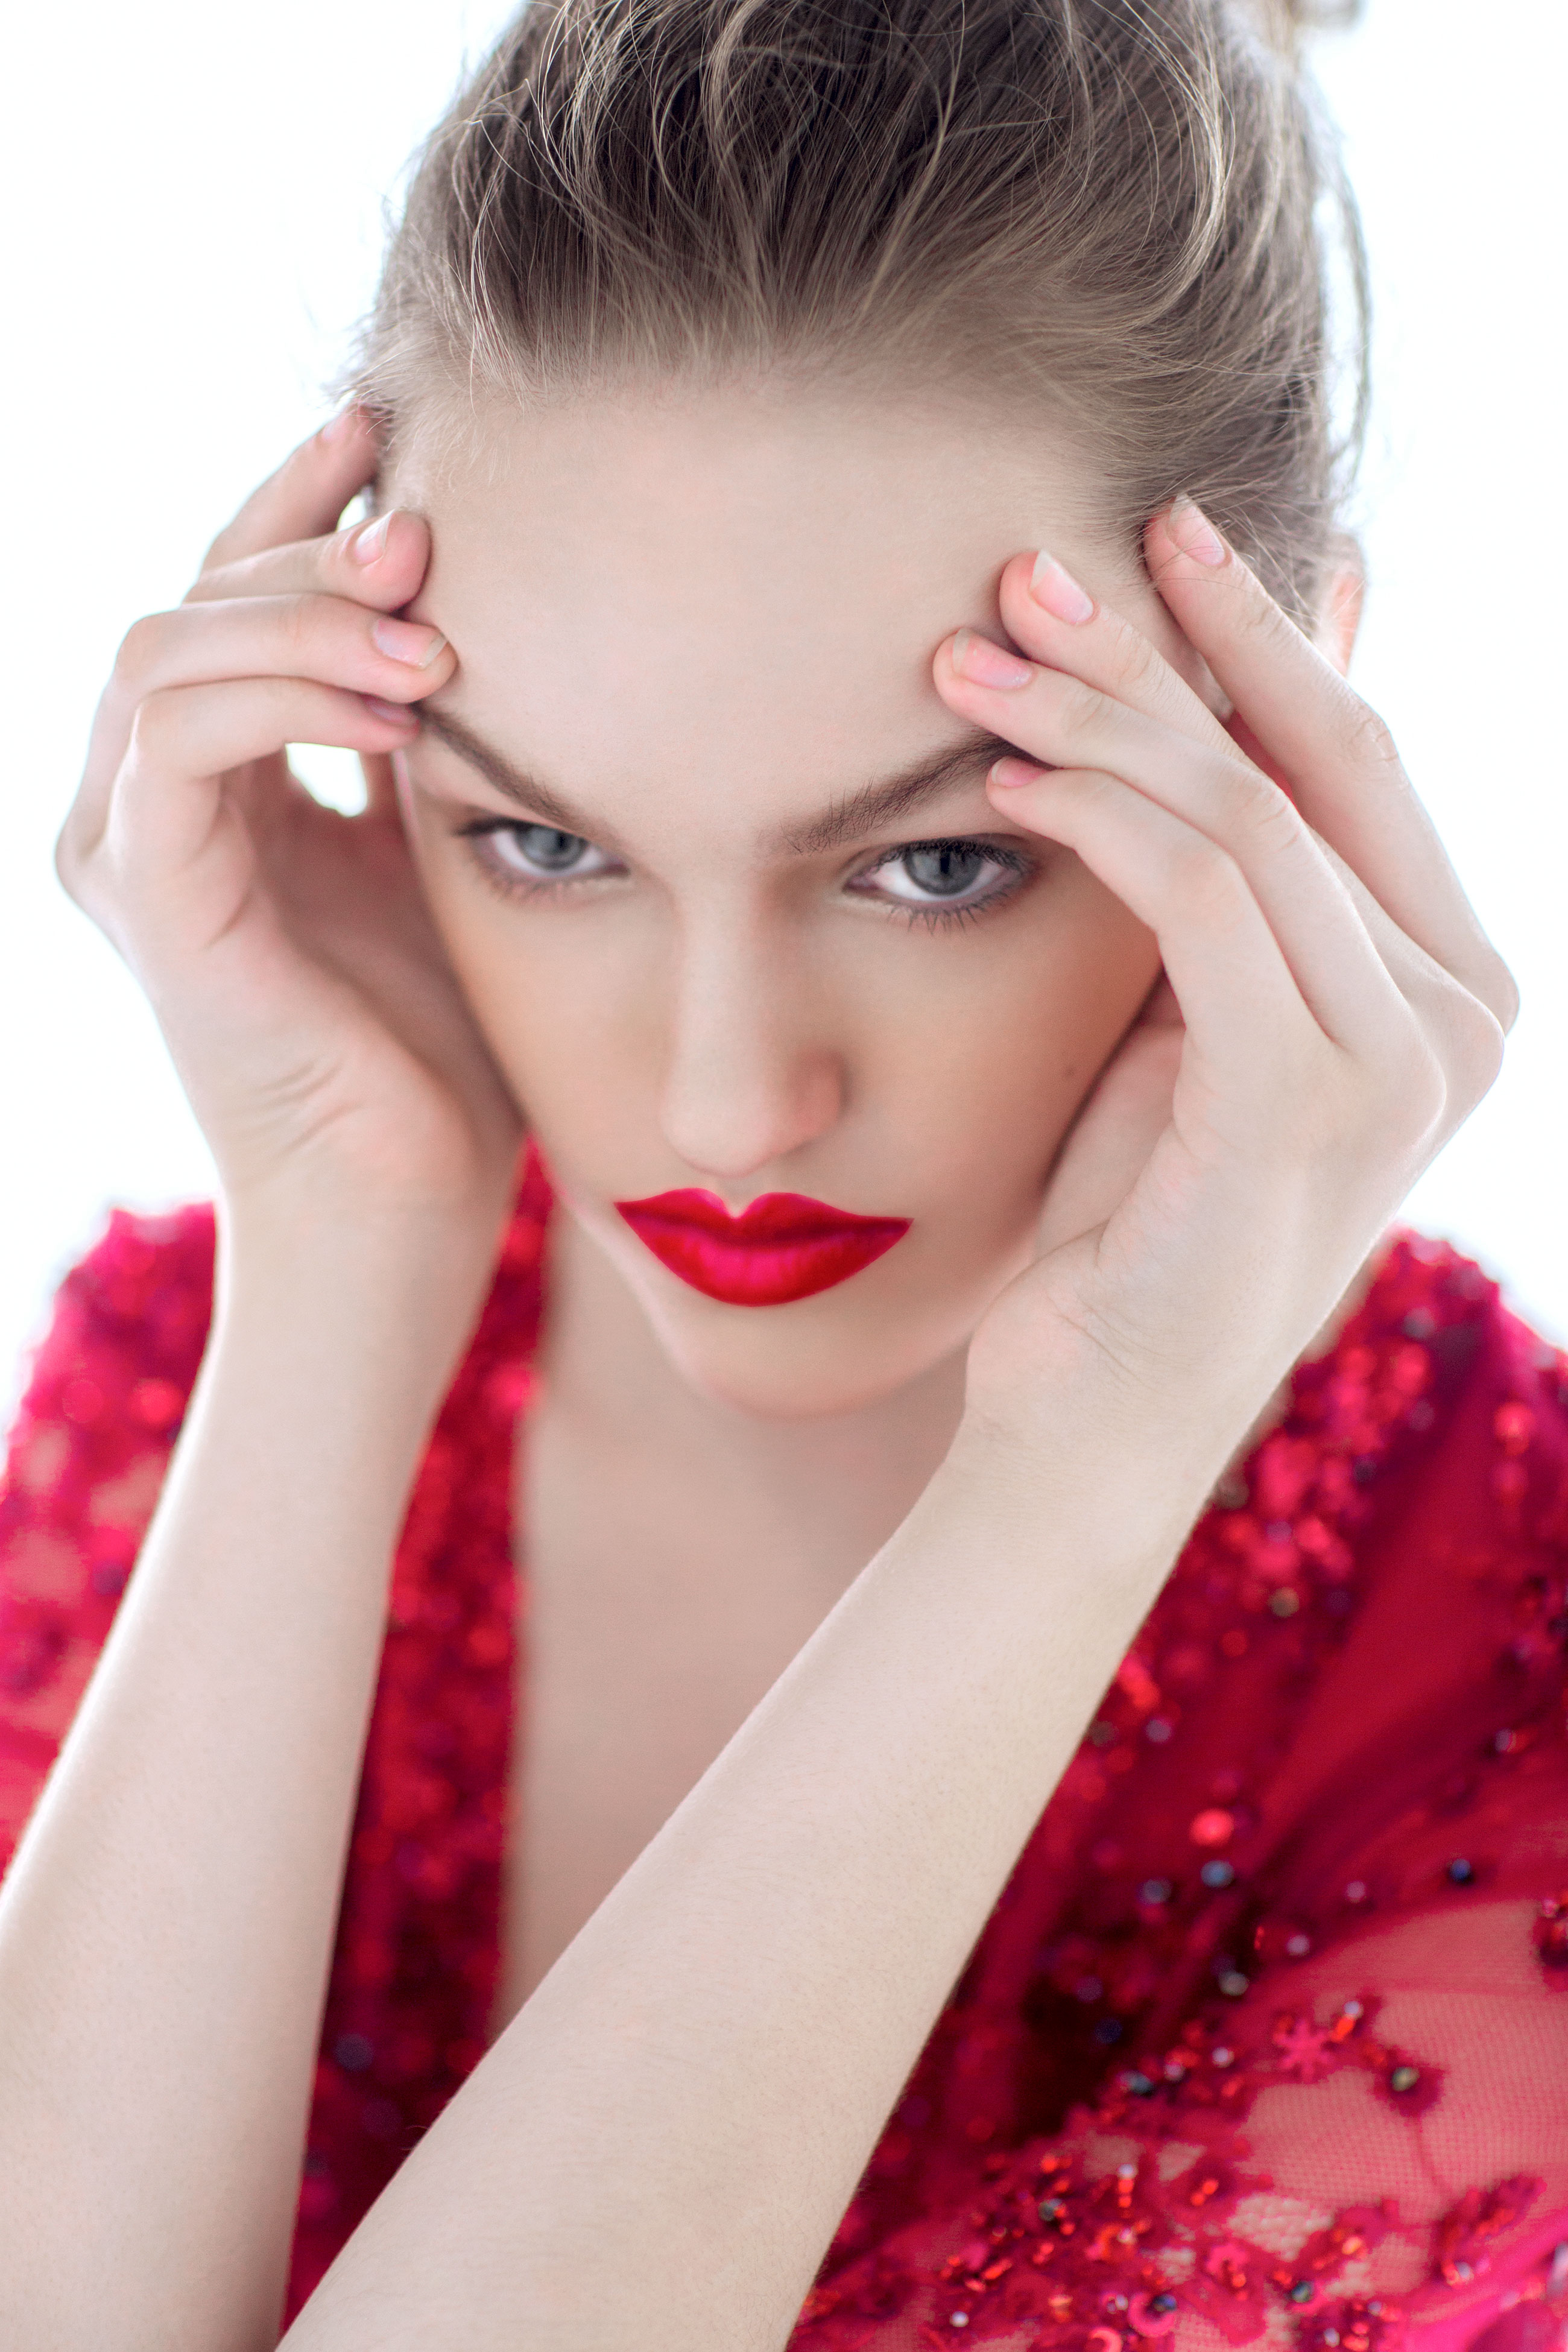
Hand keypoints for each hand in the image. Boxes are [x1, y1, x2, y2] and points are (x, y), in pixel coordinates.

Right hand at [58, 416, 521, 1274]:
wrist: (404, 1210)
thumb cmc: (441, 1056)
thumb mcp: (436, 853)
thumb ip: (420, 739)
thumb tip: (466, 613)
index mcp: (213, 789)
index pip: (226, 600)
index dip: (294, 504)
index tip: (393, 435)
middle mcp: (145, 805)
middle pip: (190, 599)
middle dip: (308, 544)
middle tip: (429, 529)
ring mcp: (130, 850)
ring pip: (167, 645)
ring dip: (298, 609)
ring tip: (430, 622)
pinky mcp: (152, 897)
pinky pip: (180, 738)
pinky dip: (279, 690)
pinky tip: (396, 698)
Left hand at [934, 501, 1515, 1466]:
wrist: (1090, 1416)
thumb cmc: (1125, 1216)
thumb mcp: (1185, 1008)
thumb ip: (1233, 859)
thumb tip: (1257, 661)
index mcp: (1449, 981)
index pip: (1357, 757)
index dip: (1257, 630)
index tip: (1147, 526)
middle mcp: (1462, 1017)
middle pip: (1317, 760)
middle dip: (1171, 643)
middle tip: (1028, 564)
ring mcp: (1408, 1064)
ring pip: (1253, 814)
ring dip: (1102, 718)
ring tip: (971, 663)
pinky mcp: (1313, 1102)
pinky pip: (1207, 898)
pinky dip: (1102, 820)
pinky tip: (1004, 785)